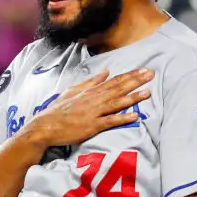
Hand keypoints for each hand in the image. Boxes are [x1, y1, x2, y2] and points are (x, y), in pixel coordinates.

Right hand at [23, 68, 153, 146]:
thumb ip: (90, 82)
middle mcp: (93, 100)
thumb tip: (105, 72)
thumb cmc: (58, 110)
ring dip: (132, 98)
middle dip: (135, 81)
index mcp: (90, 91)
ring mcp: (93, 112)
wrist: (45, 126)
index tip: (143, 70)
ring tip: (148, 93)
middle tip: (151, 74)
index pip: (113, 81)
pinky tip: (134, 116)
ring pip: (116, 103)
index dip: (130, 75)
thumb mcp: (73, 91)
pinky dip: (122, 118)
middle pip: (118, 88)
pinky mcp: (92, 126)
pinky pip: (109, 121)